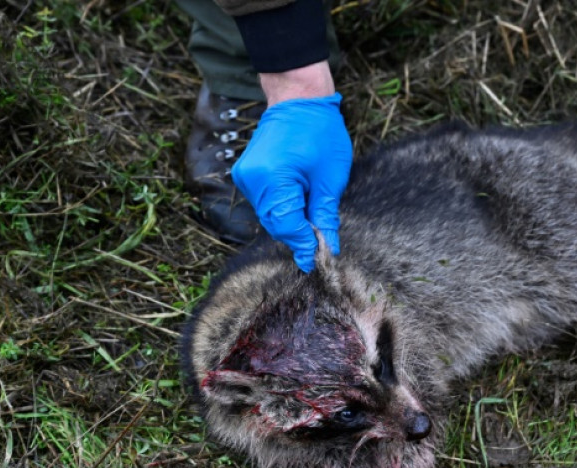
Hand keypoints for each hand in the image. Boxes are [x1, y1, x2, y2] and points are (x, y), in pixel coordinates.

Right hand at [232, 92, 351, 271]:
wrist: (298, 98)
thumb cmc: (319, 131)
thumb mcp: (330, 177)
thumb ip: (324, 214)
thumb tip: (327, 246)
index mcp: (272, 179)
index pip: (287, 225)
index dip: (304, 244)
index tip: (318, 259)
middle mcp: (252, 180)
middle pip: (275, 223)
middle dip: (297, 236)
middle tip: (319, 248)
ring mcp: (246, 176)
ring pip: (269, 214)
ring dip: (290, 222)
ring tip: (313, 226)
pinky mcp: (247, 173)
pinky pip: (265, 201)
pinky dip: (282, 208)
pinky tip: (300, 208)